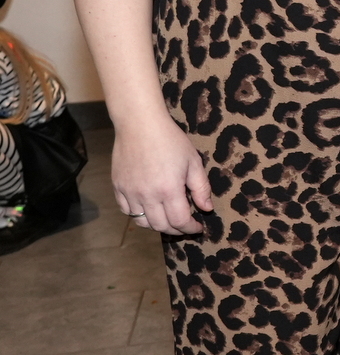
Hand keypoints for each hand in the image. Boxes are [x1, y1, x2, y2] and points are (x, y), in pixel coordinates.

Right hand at [111, 114, 211, 233]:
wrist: (139, 124)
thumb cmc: (170, 140)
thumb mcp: (193, 162)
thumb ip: (201, 188)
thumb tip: (206, 208)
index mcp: (168, 190)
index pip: (180, 221)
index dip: (190, 228)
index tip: (198, 228)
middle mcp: (147, 195)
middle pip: (160, 226)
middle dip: (176, 230)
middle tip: (185, 226)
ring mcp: (129, 192)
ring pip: (141, 221)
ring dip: (157, 225)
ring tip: (168, 219)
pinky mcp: (118, 187)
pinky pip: (127, 210)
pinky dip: (139, 215)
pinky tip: (149, 209)